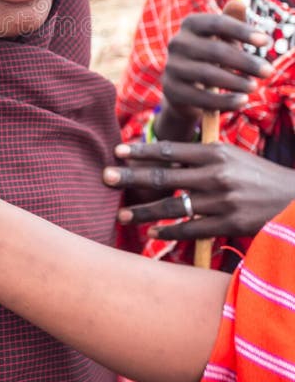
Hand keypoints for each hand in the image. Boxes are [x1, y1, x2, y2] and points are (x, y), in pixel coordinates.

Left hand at [105, 140, 294, 239]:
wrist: (293, 197)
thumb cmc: (256, 175)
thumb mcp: (231, 156)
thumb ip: (200, 155)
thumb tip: (163, 155)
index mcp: (215, 152)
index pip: (170, 150)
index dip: (142, 151)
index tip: (118, 150)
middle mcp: (216, 174)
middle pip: (164, 176)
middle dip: (132, 177)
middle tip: (105, 177)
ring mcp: (222, 201)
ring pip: (174, 206)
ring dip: (145, 212)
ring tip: (122, 215)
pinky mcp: (229, 223)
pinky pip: (193, 229)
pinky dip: (171, 231)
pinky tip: (154, 232)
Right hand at [155, 2, 271, 140]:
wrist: (185, 88)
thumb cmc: (210, 57)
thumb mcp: (221, 39)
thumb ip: (232, 22)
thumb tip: (239, 2)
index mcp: (190, 24)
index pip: (217, 23)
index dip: (242, 31)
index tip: (266, 41)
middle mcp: (177, 43)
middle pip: (215, 50)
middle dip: (245, 62)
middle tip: (268, 71)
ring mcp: (172, 67)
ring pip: (208, 74)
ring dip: (236, 81)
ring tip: (254, 87)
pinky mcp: (172, 91)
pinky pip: (201, 97)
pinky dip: (224, 100)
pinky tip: (242, 101)